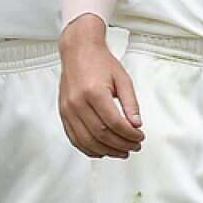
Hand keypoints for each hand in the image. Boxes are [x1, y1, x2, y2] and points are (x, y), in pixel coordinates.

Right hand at [58, 15, 144, 159]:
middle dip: (121, 144)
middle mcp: (78, 103)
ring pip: (87, 141)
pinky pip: (74, 138)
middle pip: (101, 135)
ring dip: (106, 151)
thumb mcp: (123, 79)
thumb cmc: (99, 62)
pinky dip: (89, 149)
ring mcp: (68, 110)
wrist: (78, 51)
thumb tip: (136, 124)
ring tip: (121, 151)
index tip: (139, 136)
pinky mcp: (63, 114)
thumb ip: (130, 103)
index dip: (129, 134)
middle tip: (134, 146)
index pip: (115, 123)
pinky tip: (102, 150)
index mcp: (94, 92)